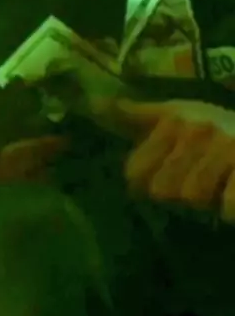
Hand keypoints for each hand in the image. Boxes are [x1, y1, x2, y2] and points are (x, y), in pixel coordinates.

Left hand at [106, 97, 234, 222]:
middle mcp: (196, 130)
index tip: (152, 180)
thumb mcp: (175, 113)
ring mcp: (225, 147)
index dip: (142, 181)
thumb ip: (136, 116)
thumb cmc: (213, 124)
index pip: (136, 168)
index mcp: (174, 119)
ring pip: (193, 197)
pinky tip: (230, 195)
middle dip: (175, 192)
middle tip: (191, 181)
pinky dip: (229, 209)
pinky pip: (227, 207)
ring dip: (203, 200)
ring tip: (213, 185)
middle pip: (163, 188)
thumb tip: (94, 106)